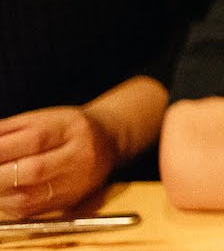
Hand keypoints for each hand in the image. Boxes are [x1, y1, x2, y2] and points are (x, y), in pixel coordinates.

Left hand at [0, 106, 117, 217]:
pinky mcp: (70, 202)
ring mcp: (76, 183)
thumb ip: (9, 128)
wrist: (109, 141)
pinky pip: (31, 210)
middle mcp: (78, 157)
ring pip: (29, 197)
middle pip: (33, 171)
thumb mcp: (43, 117)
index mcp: (71, 128)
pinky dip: (10, 203)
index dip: (1, 149)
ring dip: (2, 192)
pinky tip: (7, 191)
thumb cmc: (70, 128)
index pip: (34, 139)